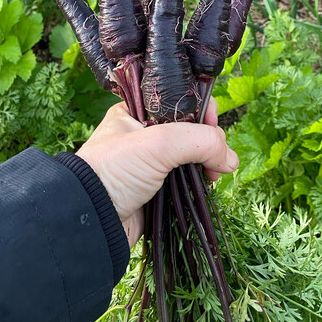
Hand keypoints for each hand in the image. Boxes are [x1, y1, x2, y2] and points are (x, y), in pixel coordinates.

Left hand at [76, 100, 238, 246]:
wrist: (91, 220)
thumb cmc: (113, 171)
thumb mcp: (158, 143)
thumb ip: (199, 141)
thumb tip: (231, 158)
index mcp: (136, 113)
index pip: (179, 101)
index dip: (201, 109)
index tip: (213, 123)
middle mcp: (143, 135)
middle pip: (190, 129)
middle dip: (209, 140)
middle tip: (216, 156)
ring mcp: (150, 164)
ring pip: (191, 157)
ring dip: (207, 163)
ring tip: (213, 175)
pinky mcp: (156, 190)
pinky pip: (186, 181)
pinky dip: (199, 183)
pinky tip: (206, 186)